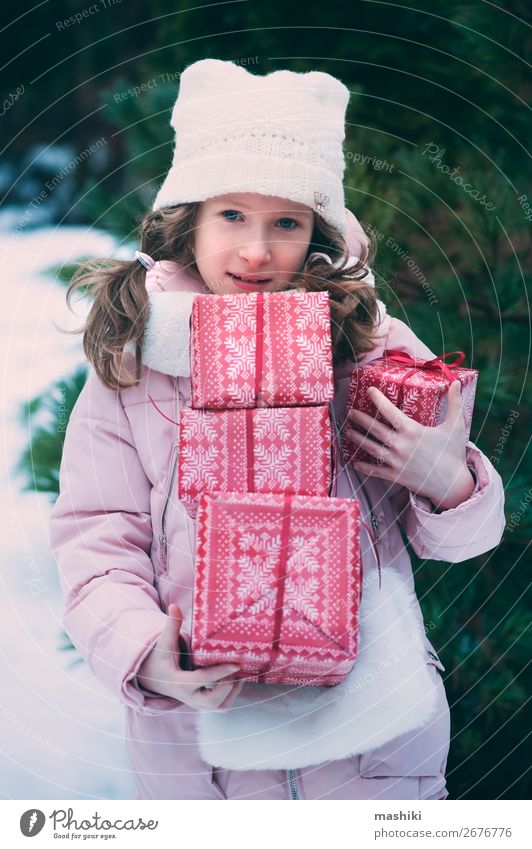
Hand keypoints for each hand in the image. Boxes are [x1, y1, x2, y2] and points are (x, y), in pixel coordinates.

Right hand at [137, 604, 243, 709]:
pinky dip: (232, 694)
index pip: (202, 680)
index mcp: (179, 682)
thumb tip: (174, 606)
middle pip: (213, 701)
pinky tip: (235, 676)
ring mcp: (198, 704)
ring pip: (221, 706)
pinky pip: (223, 706)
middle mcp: (190, 697)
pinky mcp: (204, 705)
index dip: (220, 672)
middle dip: (228, 686)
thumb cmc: (162, 658)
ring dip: (233, 691)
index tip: (236, 663)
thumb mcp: (164, 643)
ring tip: (237, 671)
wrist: (155, 678)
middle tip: (235, 668)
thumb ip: (171, 626)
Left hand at [345, 380, 474, 509]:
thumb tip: (456, 383)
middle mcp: (401, 444)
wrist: (453, 484)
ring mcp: (396, 461)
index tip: (368, 391)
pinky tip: (355, 463)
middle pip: (374, 428)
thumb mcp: (455, 426)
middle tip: (350, 412)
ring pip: (370, 448)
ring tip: (348, 432)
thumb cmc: (453, 453)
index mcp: (412, 430)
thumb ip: (455, 403)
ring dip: (357, 439)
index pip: (389, 411)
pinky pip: (375, 471)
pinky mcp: (395, 475)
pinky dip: (364, 467)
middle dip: (360, 419)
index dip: (377, 399)